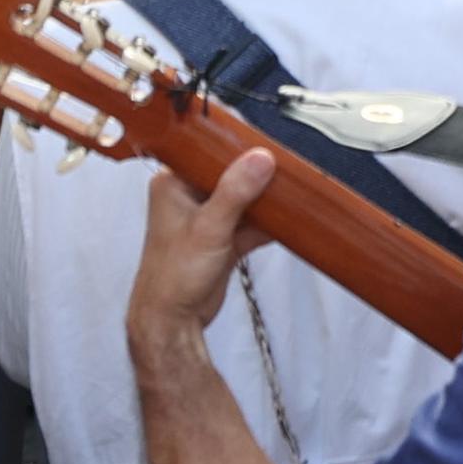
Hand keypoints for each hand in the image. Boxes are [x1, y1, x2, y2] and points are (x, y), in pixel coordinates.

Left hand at [130, 146, 274, 362]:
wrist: (173, 321)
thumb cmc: (172, 277)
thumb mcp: (208, 228)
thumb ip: (235, 192)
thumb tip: (259, 160)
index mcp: (172, 184)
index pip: (206, 152)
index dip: (234, 146)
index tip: (262, 142)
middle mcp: (188, 198)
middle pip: (230, 174)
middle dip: (256, 174)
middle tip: (283, 166)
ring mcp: (206, 219)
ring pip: (243, 199)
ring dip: (264, 199)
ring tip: (290, 190)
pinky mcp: (221, 239)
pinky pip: (250, 223)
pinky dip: (267, 223)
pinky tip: (286, 220)